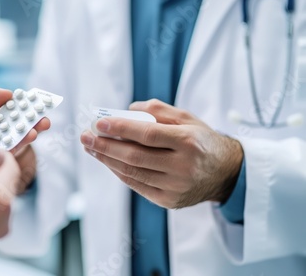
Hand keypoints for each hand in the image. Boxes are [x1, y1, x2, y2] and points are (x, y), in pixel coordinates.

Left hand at [80, 99, 243, 208]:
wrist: (227, 174)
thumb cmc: (202, 140)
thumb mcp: (188, 118)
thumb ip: (158, 111)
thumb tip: (127, 110)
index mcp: (188, 141)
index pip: (147, 134)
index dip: (119, 128)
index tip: (98, 123)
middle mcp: (183, 166)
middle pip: (134, 156)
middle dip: (105, 146)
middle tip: (85, 136)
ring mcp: (176, 187)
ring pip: (132, 173)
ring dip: (107, 159)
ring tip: (91, 148)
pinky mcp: (169, 201)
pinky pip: (137, 185)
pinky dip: (119, 171)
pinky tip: (107, 160)